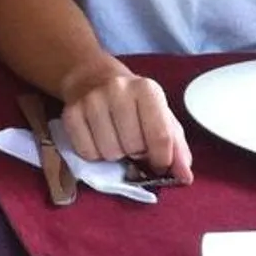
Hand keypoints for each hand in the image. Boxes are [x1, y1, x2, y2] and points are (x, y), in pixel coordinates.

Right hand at [59, 65, 193, 181]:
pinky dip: (95, 154)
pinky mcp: (70, 113)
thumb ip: (176, 147)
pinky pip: (87, 153)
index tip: (160, 163)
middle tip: (133, 142)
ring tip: (115, 138)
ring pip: (109, 153)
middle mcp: (118, 90)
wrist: (93, 78)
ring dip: (115, 154)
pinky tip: (98, 138)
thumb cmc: (134, 104)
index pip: (161, 136)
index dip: (162, 159)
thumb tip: (185, 176)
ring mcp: (91, 101)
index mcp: (147, 90)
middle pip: (133, 147)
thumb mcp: (161, 116)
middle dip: (136, 153)